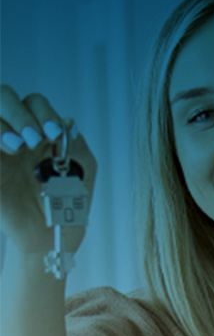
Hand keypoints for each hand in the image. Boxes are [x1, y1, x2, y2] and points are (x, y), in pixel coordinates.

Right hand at [0, 85, 95, 255]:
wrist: (50, 238)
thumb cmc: (68, 204)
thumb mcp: (83, 170)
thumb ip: (76, 144)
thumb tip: (65, 122)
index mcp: (40, 132)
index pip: (34, 104)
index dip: (43, 113)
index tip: (54, 136)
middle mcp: (16, 134)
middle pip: (4, 97)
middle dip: (19, 113)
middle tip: (33, 140)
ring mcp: (0, 150)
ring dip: (2, 124)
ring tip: (18, 147)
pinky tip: (7, 150)